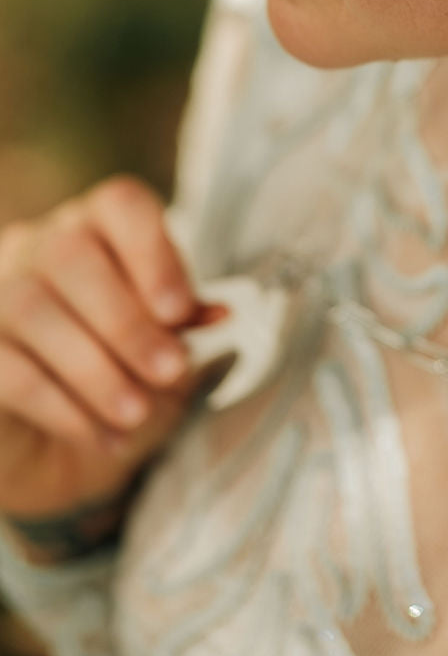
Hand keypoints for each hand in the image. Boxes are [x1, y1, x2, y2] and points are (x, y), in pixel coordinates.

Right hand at [0, 176, 218, 533]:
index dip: (153, 251)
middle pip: (73, 255)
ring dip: (94, 367)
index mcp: (99, 228)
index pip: (121, 205)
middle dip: (127, 321)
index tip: (180, 310)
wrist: (59, 450)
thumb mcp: (166, 348)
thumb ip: (187, 325)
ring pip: (33, 308)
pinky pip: (6, 367)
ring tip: (136, 412)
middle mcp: (41, 246)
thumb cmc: (122, 377)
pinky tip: (100, 434)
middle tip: (169, 371)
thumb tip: (219, 314)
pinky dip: (61, 404)